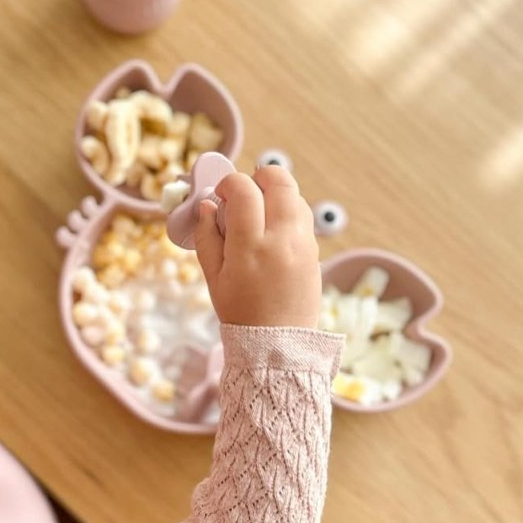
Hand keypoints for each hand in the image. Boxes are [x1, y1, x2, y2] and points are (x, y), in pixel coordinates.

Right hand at [195, 165, 321, 328]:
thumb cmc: (240, 313)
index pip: (244, 190)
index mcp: (251, 247)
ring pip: (295, 196)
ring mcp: (304, 245)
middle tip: (245, 195)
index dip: (229, 183)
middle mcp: (282, 240)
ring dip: (275, 195)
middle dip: (259, 177)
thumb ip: (207, 237)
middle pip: (279, 180)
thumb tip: (206, 206)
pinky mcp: (315, 252)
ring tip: (259, 217)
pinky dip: (287, 214)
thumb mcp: (213, 277)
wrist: (277, 345)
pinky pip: (304, 218)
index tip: (222, 195)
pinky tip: (272, 235)